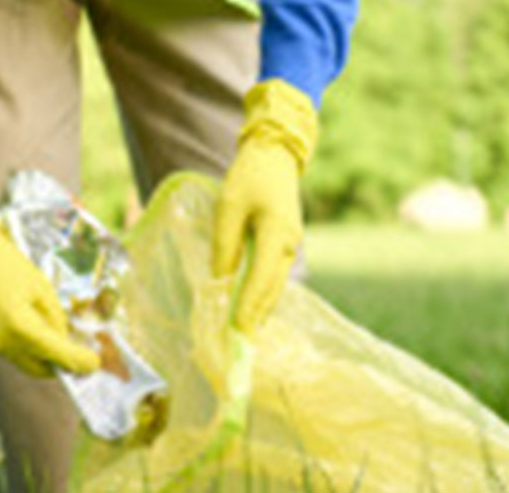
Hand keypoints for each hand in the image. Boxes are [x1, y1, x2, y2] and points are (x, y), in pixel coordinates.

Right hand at [0, 224, 100, 376]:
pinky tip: (5, 312)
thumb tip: (62, 340)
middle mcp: (0, 342)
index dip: (80, 362)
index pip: (59, 356)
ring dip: (31, 348)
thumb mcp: (40, 285)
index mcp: (21, 327)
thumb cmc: (4, 262)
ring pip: (17, 357)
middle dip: (56, 363)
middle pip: (37, 368)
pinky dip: (8, 337)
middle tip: (69, 351)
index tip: (92, 364)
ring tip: (32, 320)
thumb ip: (55, 317)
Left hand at [211, 80, 317, 335]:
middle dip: (252, 321)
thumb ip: (224, 245)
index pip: (260, 284)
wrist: (275, 156)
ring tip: (239, 340)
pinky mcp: (284, 247)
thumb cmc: (248, 178)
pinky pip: (271, 279)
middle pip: (269, 292)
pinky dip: (260, 297)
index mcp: (277, 236)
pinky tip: (247, 313)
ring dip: (256, 312)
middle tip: (236, 351)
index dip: (247, 312)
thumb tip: (219, 282)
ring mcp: (289, 248)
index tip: (235, 337)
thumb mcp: (228, 208)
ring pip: (272, 289)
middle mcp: (288, 247)